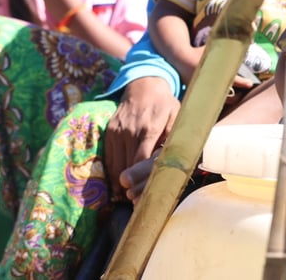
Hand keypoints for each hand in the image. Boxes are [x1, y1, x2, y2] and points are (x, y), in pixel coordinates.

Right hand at [104, 76, 179, 200]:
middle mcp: (130, 131)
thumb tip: (175, 160)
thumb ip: (174, 137)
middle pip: (127, 165)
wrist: (144, 85)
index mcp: (149, 129)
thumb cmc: (165, 103)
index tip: (145, 195)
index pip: (142, 160)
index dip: (142, 180)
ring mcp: (117, 131)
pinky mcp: (109, 131)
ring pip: (115, 163)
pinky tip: (118, 182)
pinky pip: (108, 156)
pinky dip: (112, 170)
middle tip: (136, 202)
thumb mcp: (177, 116)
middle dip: (131, 185)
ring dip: (119, 182)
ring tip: (126, 196)